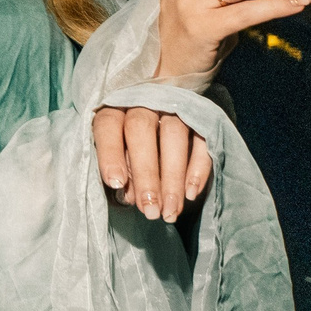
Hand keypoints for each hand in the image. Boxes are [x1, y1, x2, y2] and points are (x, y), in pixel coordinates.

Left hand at [93, 104, 209, 222]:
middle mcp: (143, 101)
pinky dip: (198, 167)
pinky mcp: (201, 114)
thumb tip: (127, 196)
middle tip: (150, 210)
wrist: (170, 99)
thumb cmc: (131, 139)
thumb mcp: (118, 148)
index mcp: (114, 107)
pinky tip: (191, 194)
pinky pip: (202, 138)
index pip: (108, 124)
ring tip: (170, 210)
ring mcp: (173, 105)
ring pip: (174, 134)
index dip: (110, 153)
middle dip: (145, 173)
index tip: (116, 184)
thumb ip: (120, 168)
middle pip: (141, 129)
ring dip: (173, 177)